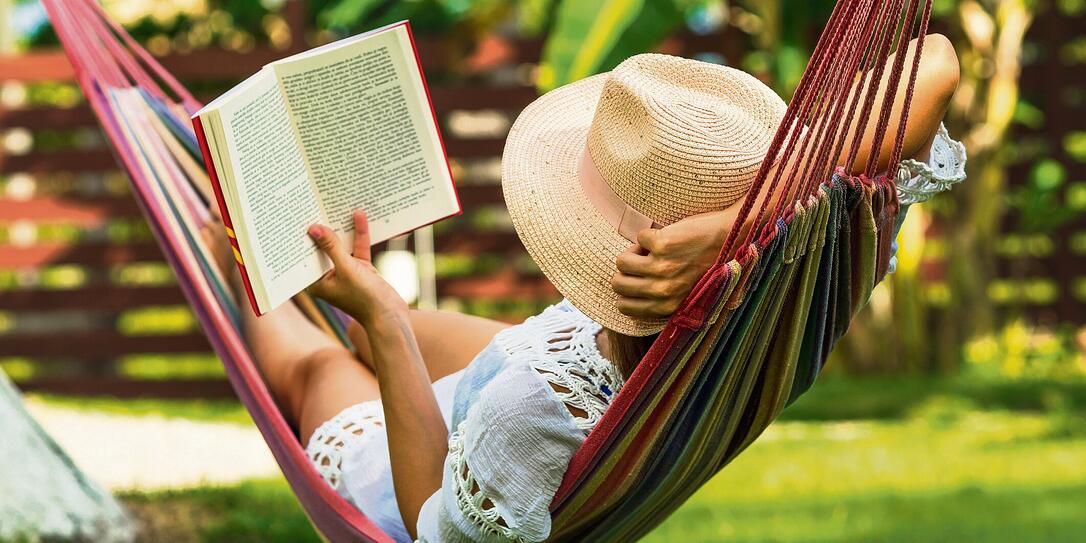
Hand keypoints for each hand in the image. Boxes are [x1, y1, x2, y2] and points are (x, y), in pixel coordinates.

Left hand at [306, 210, 406, 325]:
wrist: (391, 316)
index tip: (297, 217)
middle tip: (314, 204)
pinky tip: (359, 216)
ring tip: (336, 205)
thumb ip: (331, 247)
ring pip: (342, 246)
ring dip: (342, 229)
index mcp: (316, 282)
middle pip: (323, 248)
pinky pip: (358, 248)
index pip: (305, 256)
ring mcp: (346, 272)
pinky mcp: (362, 269)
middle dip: (323, 229)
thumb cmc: (364, 298)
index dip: (301, 237)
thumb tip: (314, 228)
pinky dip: (359, 234)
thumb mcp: (347, 269)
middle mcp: (328, 276)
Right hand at [612, 210, 727, 318]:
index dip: (627, 290)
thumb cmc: (711, 265)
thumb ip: (664, 302)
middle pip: (617, 283)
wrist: (732, 237)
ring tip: (653, 249)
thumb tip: (628, 299)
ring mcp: (662, 268)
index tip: (639, 278)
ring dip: (635, 251)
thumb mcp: (688, 294)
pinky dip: (650, 234)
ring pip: (622, 261)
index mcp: (667, 307)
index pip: (624, 306)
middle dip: (627, 270)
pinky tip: (667, 236)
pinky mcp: (663, 245)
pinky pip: (639, 237)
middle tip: (644, 261)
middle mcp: (663, 291)